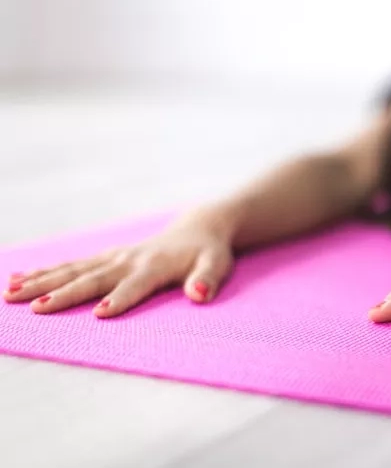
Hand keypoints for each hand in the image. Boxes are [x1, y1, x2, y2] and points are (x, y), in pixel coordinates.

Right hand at [3, 214, 234, 316]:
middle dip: (64, 293)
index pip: (135, 285)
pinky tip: (18, 280)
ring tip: (10, 293)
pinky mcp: (106, 257)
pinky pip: (72, 264)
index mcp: (155, 266)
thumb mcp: (217, 266)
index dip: (120, 299)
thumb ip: (208, 280)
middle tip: (36, 308)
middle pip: (93, 278)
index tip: (99, 314)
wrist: (198, 228)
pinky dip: (45, 271)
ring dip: (42, 281)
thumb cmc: (209, 254)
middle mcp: (129, 260)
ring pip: (73, 269)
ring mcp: (114, 257)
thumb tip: (199, 294)